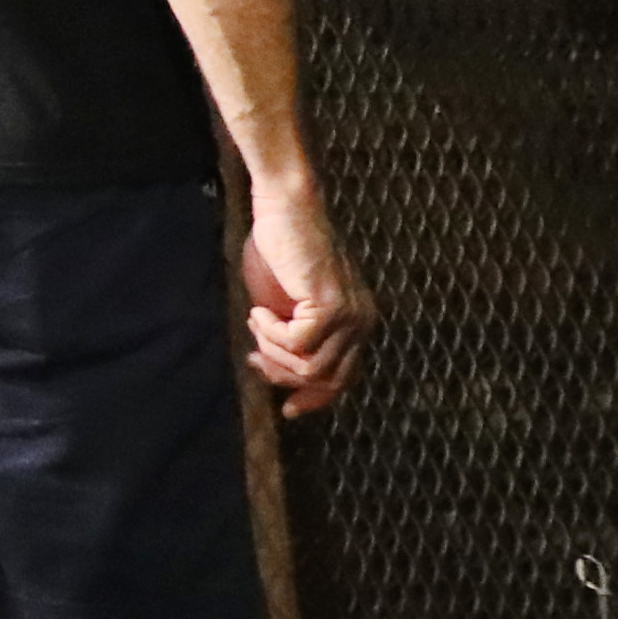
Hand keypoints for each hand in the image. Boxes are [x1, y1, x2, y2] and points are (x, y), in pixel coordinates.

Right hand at [242, 183, 373, 417]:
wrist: (285, 208)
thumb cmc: (280, 247)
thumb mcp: (286, 302)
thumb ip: (293, 332)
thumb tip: (276, 367)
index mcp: (358, 322)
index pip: (344, 378)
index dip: (315, 398)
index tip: (287, 410)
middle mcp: (363, 323)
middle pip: (328, 379)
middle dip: (284, 377)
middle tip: (254, 360)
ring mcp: (350, 316)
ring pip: (310, 366)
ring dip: (273, 352)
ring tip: (256, 324)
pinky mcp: (330, 305)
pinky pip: (296, 344)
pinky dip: (270, 333)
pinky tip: (258, 311)